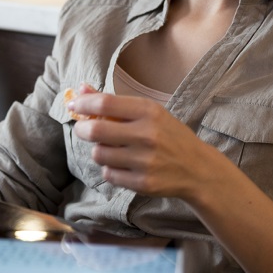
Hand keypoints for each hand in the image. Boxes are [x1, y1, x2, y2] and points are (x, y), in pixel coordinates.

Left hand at [67, 86, 216, 199]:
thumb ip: (114, 102)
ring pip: (99, 154)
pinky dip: (109, 169)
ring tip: (111, 149)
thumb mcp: (148, 112)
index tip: (73, 105)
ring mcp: (145, 161)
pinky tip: (122, 165)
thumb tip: (81, 88)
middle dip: (82, 128)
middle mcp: (147, 135)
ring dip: (98, 150)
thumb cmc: (169, 135)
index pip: (105, 103)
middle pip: (96, 130)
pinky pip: (108, 174)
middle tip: (84, 128)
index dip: (83, 103)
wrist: (198, 168)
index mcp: (149, 111)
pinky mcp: (143, 183)